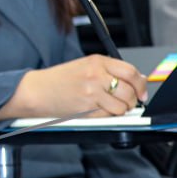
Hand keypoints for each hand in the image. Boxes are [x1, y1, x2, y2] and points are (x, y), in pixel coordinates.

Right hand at [0, 54, 146, 119]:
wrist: (35, 91)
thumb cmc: (57, 80)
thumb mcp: (84, 67)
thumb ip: (109, 71)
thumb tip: (136, 80)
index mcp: (96, 61)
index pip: (131, 72)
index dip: (141, 85)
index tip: (141, 92)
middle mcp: (96, 75)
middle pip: (130, 91)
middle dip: (132, 100)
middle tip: (126, 102)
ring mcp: (92, 92)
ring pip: (123, 106)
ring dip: (120, 110)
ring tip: (107, 107)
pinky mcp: (88, 108)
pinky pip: (109, 116)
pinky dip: (107, 116)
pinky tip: (96, 111)